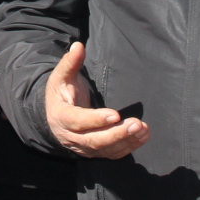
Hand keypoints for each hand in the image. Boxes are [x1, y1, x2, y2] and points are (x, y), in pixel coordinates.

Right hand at [44, 41, 148, 158]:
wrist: (56, 115)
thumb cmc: (61, 92)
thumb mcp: (61, 76)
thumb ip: (71, 62)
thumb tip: (79, 46)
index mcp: (61, 117)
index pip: (78, 121)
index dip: (96, 120)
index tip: (115, 114)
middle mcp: (71, 137)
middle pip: (94, 141)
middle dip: (116, 134)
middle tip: (136, 123)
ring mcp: (83, 148)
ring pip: (106, 150)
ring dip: (126, 140)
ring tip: (143, 128)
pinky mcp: (95, 152)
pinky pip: (113, 153)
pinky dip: (129, 146)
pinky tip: (143, 135)